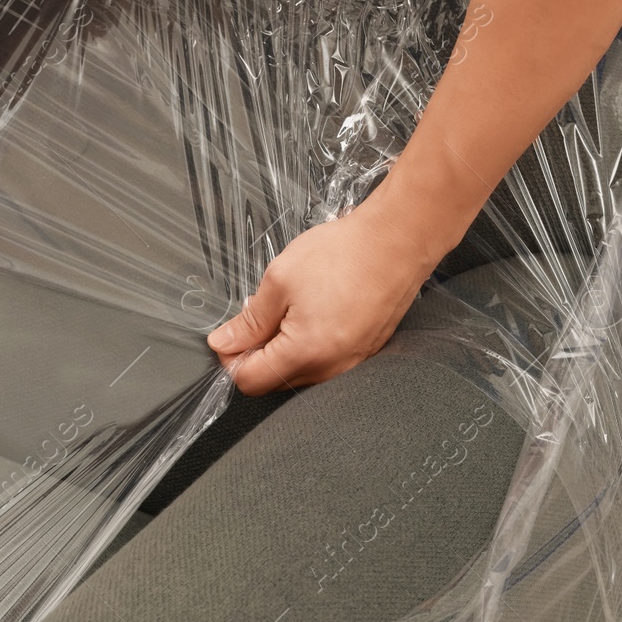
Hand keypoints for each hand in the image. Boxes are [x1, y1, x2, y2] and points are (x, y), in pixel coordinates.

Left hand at [206, 197, 444, 394]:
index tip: (229, 335)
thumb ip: (249, 320)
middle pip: (274, 381)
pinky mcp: (363, 353)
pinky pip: (324, 362)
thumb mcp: (280, 280)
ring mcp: (351, 364)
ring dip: (283, 349)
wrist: (398, 240)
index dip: (230, 359)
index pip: (249, 381)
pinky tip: (312, 312)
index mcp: (305, 353)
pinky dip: (308, 345)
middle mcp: (331, 368)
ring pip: (298, 373)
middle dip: (257, 354)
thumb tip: (223, 342)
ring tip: (289, 308)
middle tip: (260, 315)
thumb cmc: (344, 254)